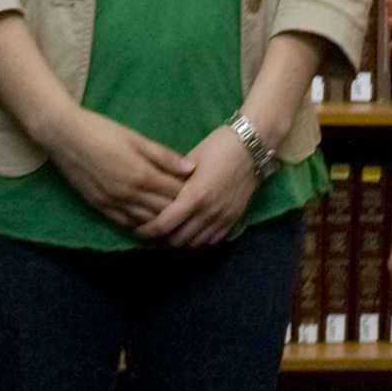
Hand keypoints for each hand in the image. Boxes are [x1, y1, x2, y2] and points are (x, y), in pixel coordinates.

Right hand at [39, 108, 192, 232]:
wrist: (64, 135)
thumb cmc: (101, 130)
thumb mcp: (135, 138)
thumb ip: (164, 155)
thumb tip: (191, 167)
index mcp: (141, 174)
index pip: (175, 192)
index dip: (191, 194)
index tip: (202, 192)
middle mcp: (129, 193)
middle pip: (164, 210)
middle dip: (181, 211)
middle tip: (195, 211)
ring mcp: (113, 203)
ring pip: (147, 221)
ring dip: (163, 223)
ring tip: (179, 222)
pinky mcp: (100, 207)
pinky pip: (126, 224)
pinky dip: (142, 226)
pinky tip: (152, 226)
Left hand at [137, 125, 266, 248]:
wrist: (252, 147)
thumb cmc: (218, 146)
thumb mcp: (191, 158)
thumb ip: (173, 178)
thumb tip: (155, 191)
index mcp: (194, 195)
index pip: (165, 225)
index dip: (149, 231)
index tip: (139, 230)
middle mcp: (208, 212)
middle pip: (178, 239)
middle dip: (163, 238)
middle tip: (154, 230)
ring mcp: (223, 218)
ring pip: (196, 243)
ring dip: (182, 240)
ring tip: (172, 232)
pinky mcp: (234, 219)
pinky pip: (213, 240)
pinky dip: (200, 240)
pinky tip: (193, 231)